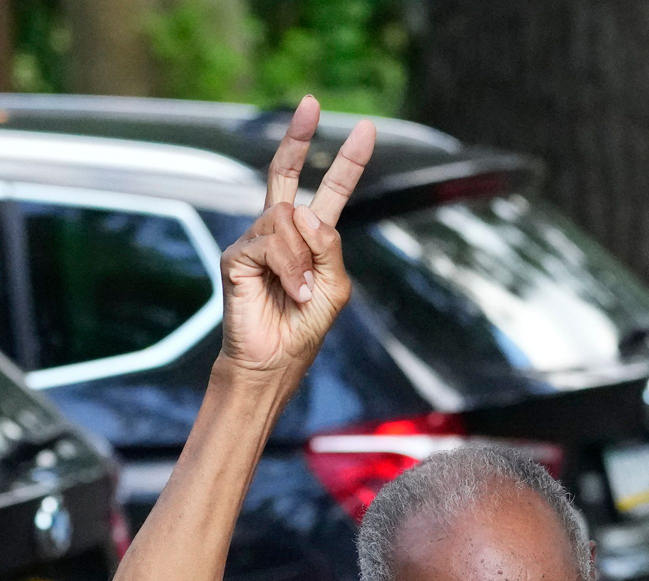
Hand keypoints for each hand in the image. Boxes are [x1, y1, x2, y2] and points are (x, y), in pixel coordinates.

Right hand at [218, 95, 374, 375]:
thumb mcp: (334, 289)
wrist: (273, 364)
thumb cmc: (303, 330)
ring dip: (302, 259)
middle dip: (299, 137)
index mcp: (311, 240)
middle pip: (285, 174)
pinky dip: (288, 269)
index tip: (365, 130)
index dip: (346, 162)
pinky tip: (291, 292)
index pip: (329, 193)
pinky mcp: (236, 256)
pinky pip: (269, 242)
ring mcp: (256, 241)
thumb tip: (303, 211)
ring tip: (302, 292)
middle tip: (311, 102)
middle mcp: (280, 233)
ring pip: (286, 220)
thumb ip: (329, 248)